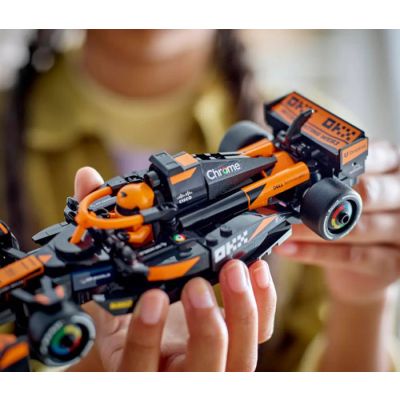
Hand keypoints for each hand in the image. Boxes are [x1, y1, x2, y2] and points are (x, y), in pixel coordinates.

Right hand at [69, 167, 276, 370]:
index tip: (152, 297)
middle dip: (204, 325)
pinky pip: (260, 332)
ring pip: (239, 358)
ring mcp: (213, 362)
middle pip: (200, 369)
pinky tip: (256, 268)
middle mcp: (177, 371)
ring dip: (240, 311)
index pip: (138, 362)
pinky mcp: (239, 345)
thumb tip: (87, 179)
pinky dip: (263, 301)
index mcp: (137, 362)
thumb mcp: (110, 285)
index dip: (146, 334)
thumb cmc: (131, 313)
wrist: (154, 336)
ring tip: (234, 267)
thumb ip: (100, 234)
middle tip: (196, 283)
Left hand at [275, 141, 399, 304]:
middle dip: (327, 197)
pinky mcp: (391, 263)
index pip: (373, 157)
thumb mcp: (346, 191)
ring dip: (312, 228)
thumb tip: (281, 163)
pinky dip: (314, 252)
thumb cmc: (352, 218)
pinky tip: (289, 247)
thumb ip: (328, 177)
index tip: (303, 167)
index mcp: (392, 170)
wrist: (366, 269)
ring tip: (282, 225)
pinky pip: (350, 256)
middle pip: (370, 192)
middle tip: (290, 199)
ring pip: (356, 227)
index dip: (339, 162)